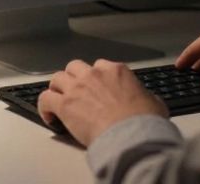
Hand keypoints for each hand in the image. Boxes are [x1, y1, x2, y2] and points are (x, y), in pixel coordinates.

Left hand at [37, 59, 167, 146]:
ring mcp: (77, 87)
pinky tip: (49, 116)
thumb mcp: (155, 103)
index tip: (96, 87)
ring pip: (57, 78)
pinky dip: (45, 106)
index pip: (100, 66)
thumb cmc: (144, 121)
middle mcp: (94, 74)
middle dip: (74, 77)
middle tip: (75, 91)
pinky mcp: (65, 104)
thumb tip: (149, 101)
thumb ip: (147, 97)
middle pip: (75, 67)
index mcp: (116, 71)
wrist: (131, 134)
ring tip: (58, 100)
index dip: (96, 77)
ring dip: (57, 88)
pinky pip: (45, 98)